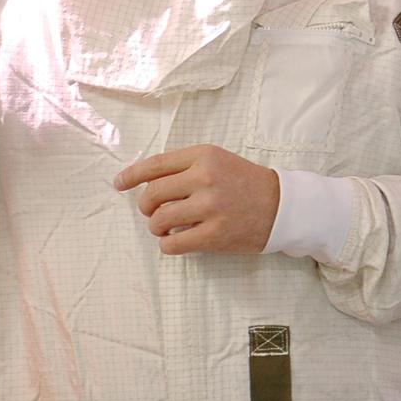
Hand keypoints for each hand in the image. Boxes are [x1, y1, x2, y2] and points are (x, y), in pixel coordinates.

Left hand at [113, 146, 280, 255]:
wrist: (282, 206)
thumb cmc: (243, 182)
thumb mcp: (215, 160)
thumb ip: (183, 166)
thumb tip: (143, 181)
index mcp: (203, 156)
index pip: (155, 165)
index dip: (131, 176)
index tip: (119, 184)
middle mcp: (205, 178)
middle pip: (153, 194)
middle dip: (145, 206)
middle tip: (151, 211)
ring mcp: (210, 207)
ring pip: (159, 219)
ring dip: (156, 226)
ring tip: (164, 227)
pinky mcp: (215, 235)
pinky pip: (173, 244)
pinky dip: (167, 244)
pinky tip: (174, 241)